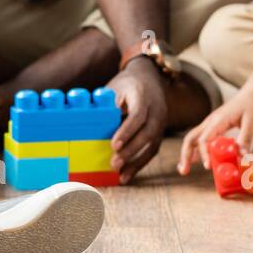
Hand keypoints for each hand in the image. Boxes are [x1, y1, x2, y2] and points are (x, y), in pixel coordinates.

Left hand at [108, 59, 168, 184]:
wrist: (148, 77)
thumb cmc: (125, 85)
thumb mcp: (115, 89)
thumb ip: (107, 106)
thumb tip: (91, 126)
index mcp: (144, 96)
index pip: (138, 115)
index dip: (127, 131)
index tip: (114, 145)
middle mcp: (157, 109)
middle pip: (148, 132)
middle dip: (131, 150)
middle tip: (114, 163)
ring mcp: (161, 121)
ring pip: (153, 144)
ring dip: (136, 161)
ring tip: (120, 174)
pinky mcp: (160, 132)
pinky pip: (153, 150)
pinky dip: (140, 163)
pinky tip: (127, 175)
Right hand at [177, 88, 252, 175]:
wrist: (251, 94)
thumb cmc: (251, 106)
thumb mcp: (251, 122)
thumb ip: (245, 138)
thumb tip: (242, 156)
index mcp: (218, 120)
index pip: (204, 138)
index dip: (204, 153)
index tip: (207, 166)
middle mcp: (210, 122)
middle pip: (190, 138)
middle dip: (185, 155)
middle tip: (184, 171)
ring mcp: (210, 124)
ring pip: (192, 139)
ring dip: (187, 154)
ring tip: (183, 170)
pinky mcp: (213, 127)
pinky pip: (200, 139)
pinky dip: (195, 150)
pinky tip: (195, 161)